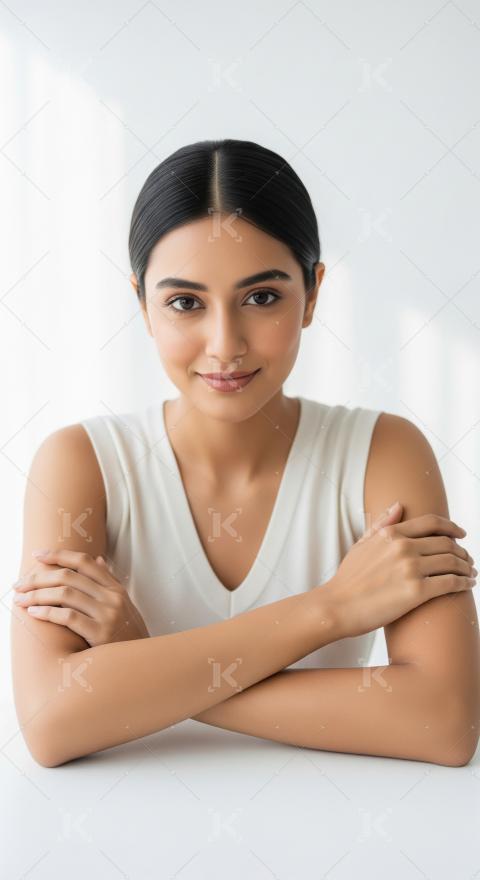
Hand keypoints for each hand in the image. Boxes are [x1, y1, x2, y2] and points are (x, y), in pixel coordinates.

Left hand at [13, 549, 149, 646]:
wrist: (142, 663)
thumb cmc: (128, 635)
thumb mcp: (124, 605)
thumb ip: (109, 583)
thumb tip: (97, 559)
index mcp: (115, 588)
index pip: (83, 561)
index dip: (58, 555)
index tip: (36, 554)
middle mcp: (112, 597)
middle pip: (69, 576)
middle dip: (39, 578)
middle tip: (19, 584)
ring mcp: (107, 614)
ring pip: (65, 594)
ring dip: (37, 595)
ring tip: (20, 600)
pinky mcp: (100, 633)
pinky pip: (68, 617)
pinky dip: (47, 613)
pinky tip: (33, 614)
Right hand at [322, 501, 475, 639]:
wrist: (336, 606)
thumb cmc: (347, 579)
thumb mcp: (362, 544)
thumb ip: (381, 523)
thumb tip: (399, 504)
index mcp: (392, 534)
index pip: (432, 523)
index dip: (452, 527)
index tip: (461, 534)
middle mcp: (403, 547)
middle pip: (446, 543)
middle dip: (462, 551)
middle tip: (467, 560)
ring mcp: (411, 569)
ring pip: (452, 562)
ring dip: (466, 567)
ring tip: (470, 573)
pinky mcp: (417, 592)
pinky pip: (451, 583)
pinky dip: (464, 583)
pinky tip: (467, 585)